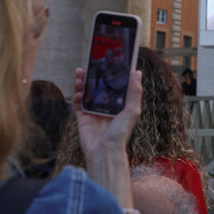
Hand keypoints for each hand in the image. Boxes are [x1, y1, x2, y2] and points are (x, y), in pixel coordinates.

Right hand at [72, 67, 141, 207]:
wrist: (104, 151)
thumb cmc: (121, 133)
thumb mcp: (132, 111)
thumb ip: (134, 92)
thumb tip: (137, 72)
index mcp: (120, 104)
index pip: (115, 85)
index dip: (110, 74)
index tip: (107, 62)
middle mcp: (107, 107)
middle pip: (98, 87)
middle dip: (93, 76)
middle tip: (88, 66)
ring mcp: (94, 112)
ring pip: (87, 93)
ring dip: (83, 83)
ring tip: (80, 75)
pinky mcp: (83, 118)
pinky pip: (78, 105)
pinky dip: (76, 97)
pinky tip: (78, 93)